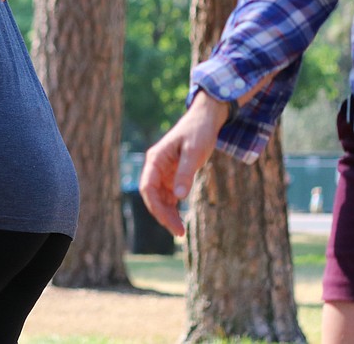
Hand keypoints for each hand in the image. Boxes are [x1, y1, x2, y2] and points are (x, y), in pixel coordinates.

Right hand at [138, 91, 229, 236]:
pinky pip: (168, 195)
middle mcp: (155, 166)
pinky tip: (180, 219)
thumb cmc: (198, 132)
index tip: (169, 222)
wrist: (204, 120)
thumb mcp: (195, 153)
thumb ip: (186, 174)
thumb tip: (179, 198)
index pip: (148, 187)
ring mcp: (163, 171)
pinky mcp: (172, 174)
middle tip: (178, 232)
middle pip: (152, 195)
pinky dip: (173, 208)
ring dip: (167, 214)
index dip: (156, 207)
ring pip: (159, 198)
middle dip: (162, 214)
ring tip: (180, 231)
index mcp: (155, 159)